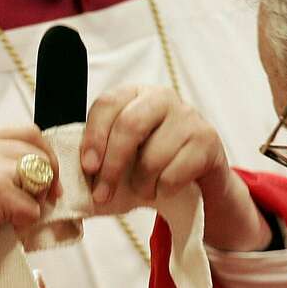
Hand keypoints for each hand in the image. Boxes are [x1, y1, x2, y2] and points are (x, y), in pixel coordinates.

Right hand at [0, 125, 58, 287]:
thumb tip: (28, 175)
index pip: (24, 132)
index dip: (43, 155)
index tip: (46, 178)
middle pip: (37, 147)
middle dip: (50, 173)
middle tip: (47, 199)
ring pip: (39, 174)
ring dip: (36, 201)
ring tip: (15, 220)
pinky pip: (32, 207)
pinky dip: (24, 226)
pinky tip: (0, 233)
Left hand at [80, 86, 270, 251]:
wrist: (202, 178)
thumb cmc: (155, 162)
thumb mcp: (128, 151)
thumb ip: (105, 153)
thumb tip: (78, 176)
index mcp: (136, 94)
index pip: (108, 104)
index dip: (94, 137)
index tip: (88, 167)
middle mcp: (163, 97)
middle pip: (129, 126)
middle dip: (111, 166)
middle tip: (102, 193)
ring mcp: (189, 116)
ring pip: (152, 157)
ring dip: (141, 185)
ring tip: (143, 190)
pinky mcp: (208, 140)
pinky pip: (173, 174)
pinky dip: (163, 191)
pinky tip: (164, 189)